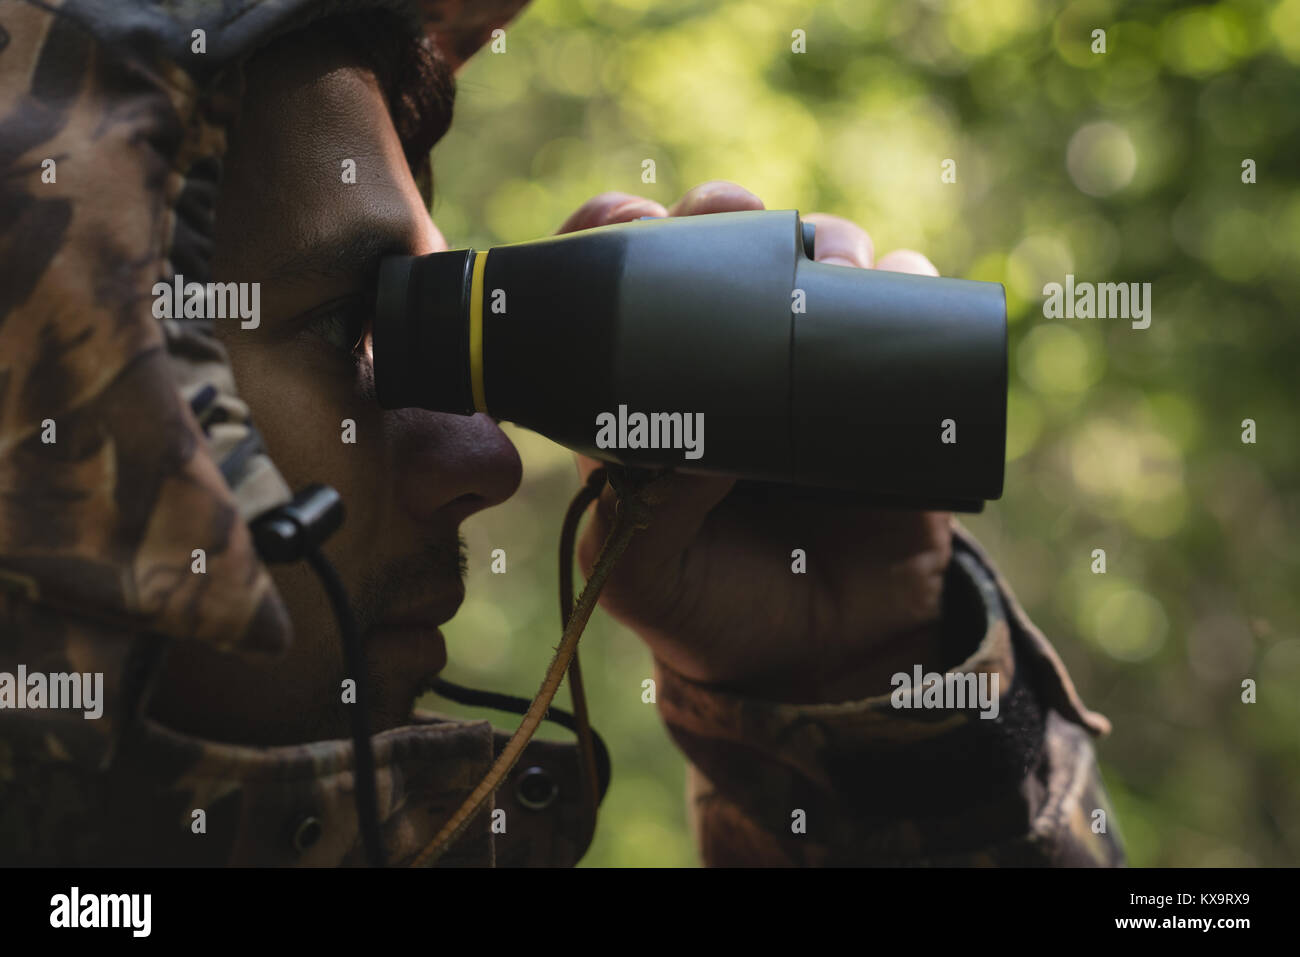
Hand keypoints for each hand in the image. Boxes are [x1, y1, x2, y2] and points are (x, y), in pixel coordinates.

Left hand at [557, 182, 953, 703]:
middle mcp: (730, 367)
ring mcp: (809, 370)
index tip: (635, 221)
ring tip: (829, 262)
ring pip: (814, 263)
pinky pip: (905, 310)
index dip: (623, 240)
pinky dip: (907, 278)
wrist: (825, 659)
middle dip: (725, 214)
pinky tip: (897, 280)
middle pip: (723, 251)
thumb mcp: (645, 576)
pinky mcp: (885, 390)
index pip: (629, 293)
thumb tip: (692, 438)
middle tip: (738, 220)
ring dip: (823, 237)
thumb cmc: (715, 611)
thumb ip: (638, 515)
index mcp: (652, 394)